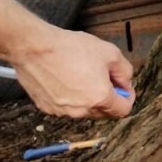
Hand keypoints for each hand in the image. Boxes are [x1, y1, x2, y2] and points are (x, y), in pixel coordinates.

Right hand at [8, 24, 135, 119]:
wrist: (34, 48)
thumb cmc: (71, 48)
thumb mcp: (110, 53)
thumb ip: (125, 72)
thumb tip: (125, 84)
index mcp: (99, 98)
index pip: (123, 111)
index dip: (127, 97)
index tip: (123, 87)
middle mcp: (80, 110)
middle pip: (104, 112)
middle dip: (109, 98)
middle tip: (104, 78)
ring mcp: (62, 111)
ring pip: (85, 111)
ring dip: (89, 99)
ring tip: (83, 76)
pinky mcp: (46, 108)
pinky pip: (67, 108)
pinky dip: (71, 98)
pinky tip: (67, 80)